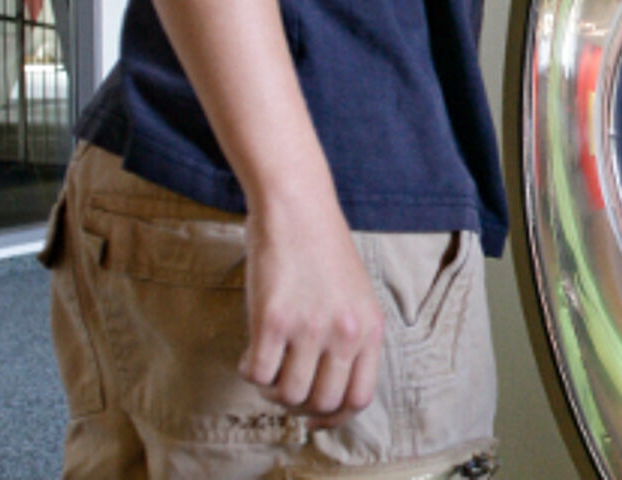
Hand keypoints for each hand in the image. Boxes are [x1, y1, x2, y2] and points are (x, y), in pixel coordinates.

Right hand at [238, 199, 385, 427]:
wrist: (297, 206)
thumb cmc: (323, 249)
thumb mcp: (356, 296)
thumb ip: (350, 339)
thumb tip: (327, 388)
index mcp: (371, 328)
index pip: (359, 398)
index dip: (334, 416)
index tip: (315, 415)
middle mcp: (346, 333)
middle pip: (322, 402)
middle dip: (299, 404)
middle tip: (284, 384)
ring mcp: (310, 328)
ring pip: (288, 394)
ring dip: (272, 388)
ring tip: (268, 363)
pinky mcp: (273, 319)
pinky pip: (258, 374)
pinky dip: (249, 370)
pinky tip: (250, 351)